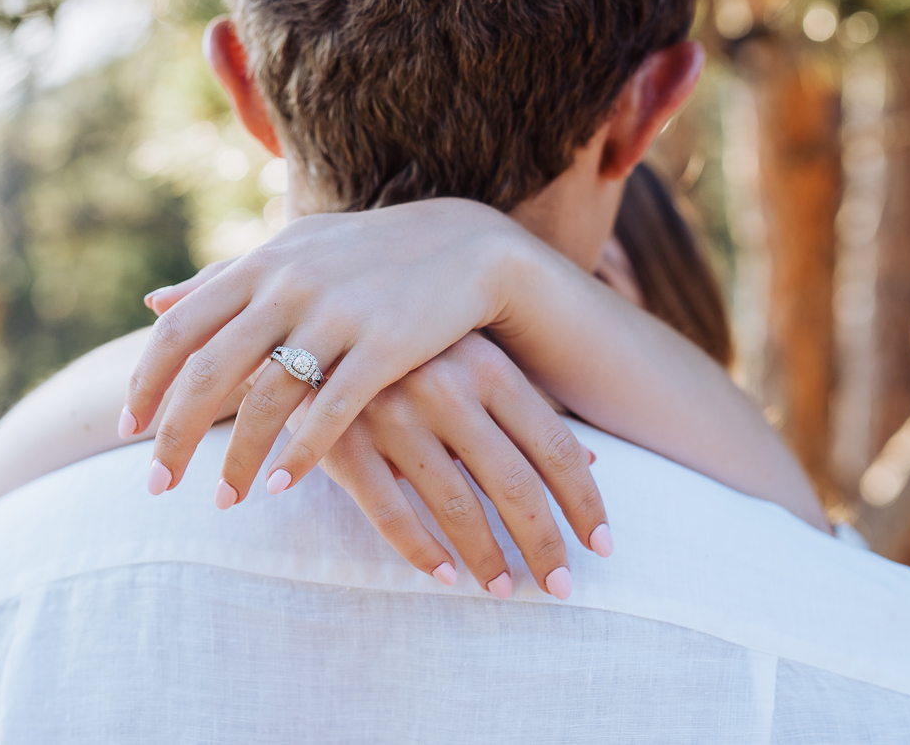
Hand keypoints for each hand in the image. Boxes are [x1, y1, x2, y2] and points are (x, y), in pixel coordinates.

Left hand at [125, 200, 613, 583]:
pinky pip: (332, 411)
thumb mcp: (289, 252)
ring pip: (267, 400)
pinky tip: (280, 487)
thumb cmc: (364, 255)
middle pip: (209, 372)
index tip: (127, 428)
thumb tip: (152, 303)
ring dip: (238, 460)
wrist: (466, 246)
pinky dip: (301, 454)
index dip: (146, 382)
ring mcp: (337, 315)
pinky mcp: (385, 347)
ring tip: (224, 503)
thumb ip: (220, 280)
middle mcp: (289, 287)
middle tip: (157, 486)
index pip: (179, 330)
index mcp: (259, 266)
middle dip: (175, 436)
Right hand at [312, 333, 606, 598]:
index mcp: (486, 366)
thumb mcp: (472, 361)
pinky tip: (442, 574)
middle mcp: (445, 388)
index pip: (553, 446)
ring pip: (455, 506)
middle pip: (513, 484)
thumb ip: (526, 408)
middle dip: (542, 543)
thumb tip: (592, 461)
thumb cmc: (409, 347)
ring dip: (485, 557)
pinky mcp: (345, 441)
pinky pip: (390, 512)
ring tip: (501, 587)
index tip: (600, 545)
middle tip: (558, 585)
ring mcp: (392, 415)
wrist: (309, 323)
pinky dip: (419, 551)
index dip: (582, 501)